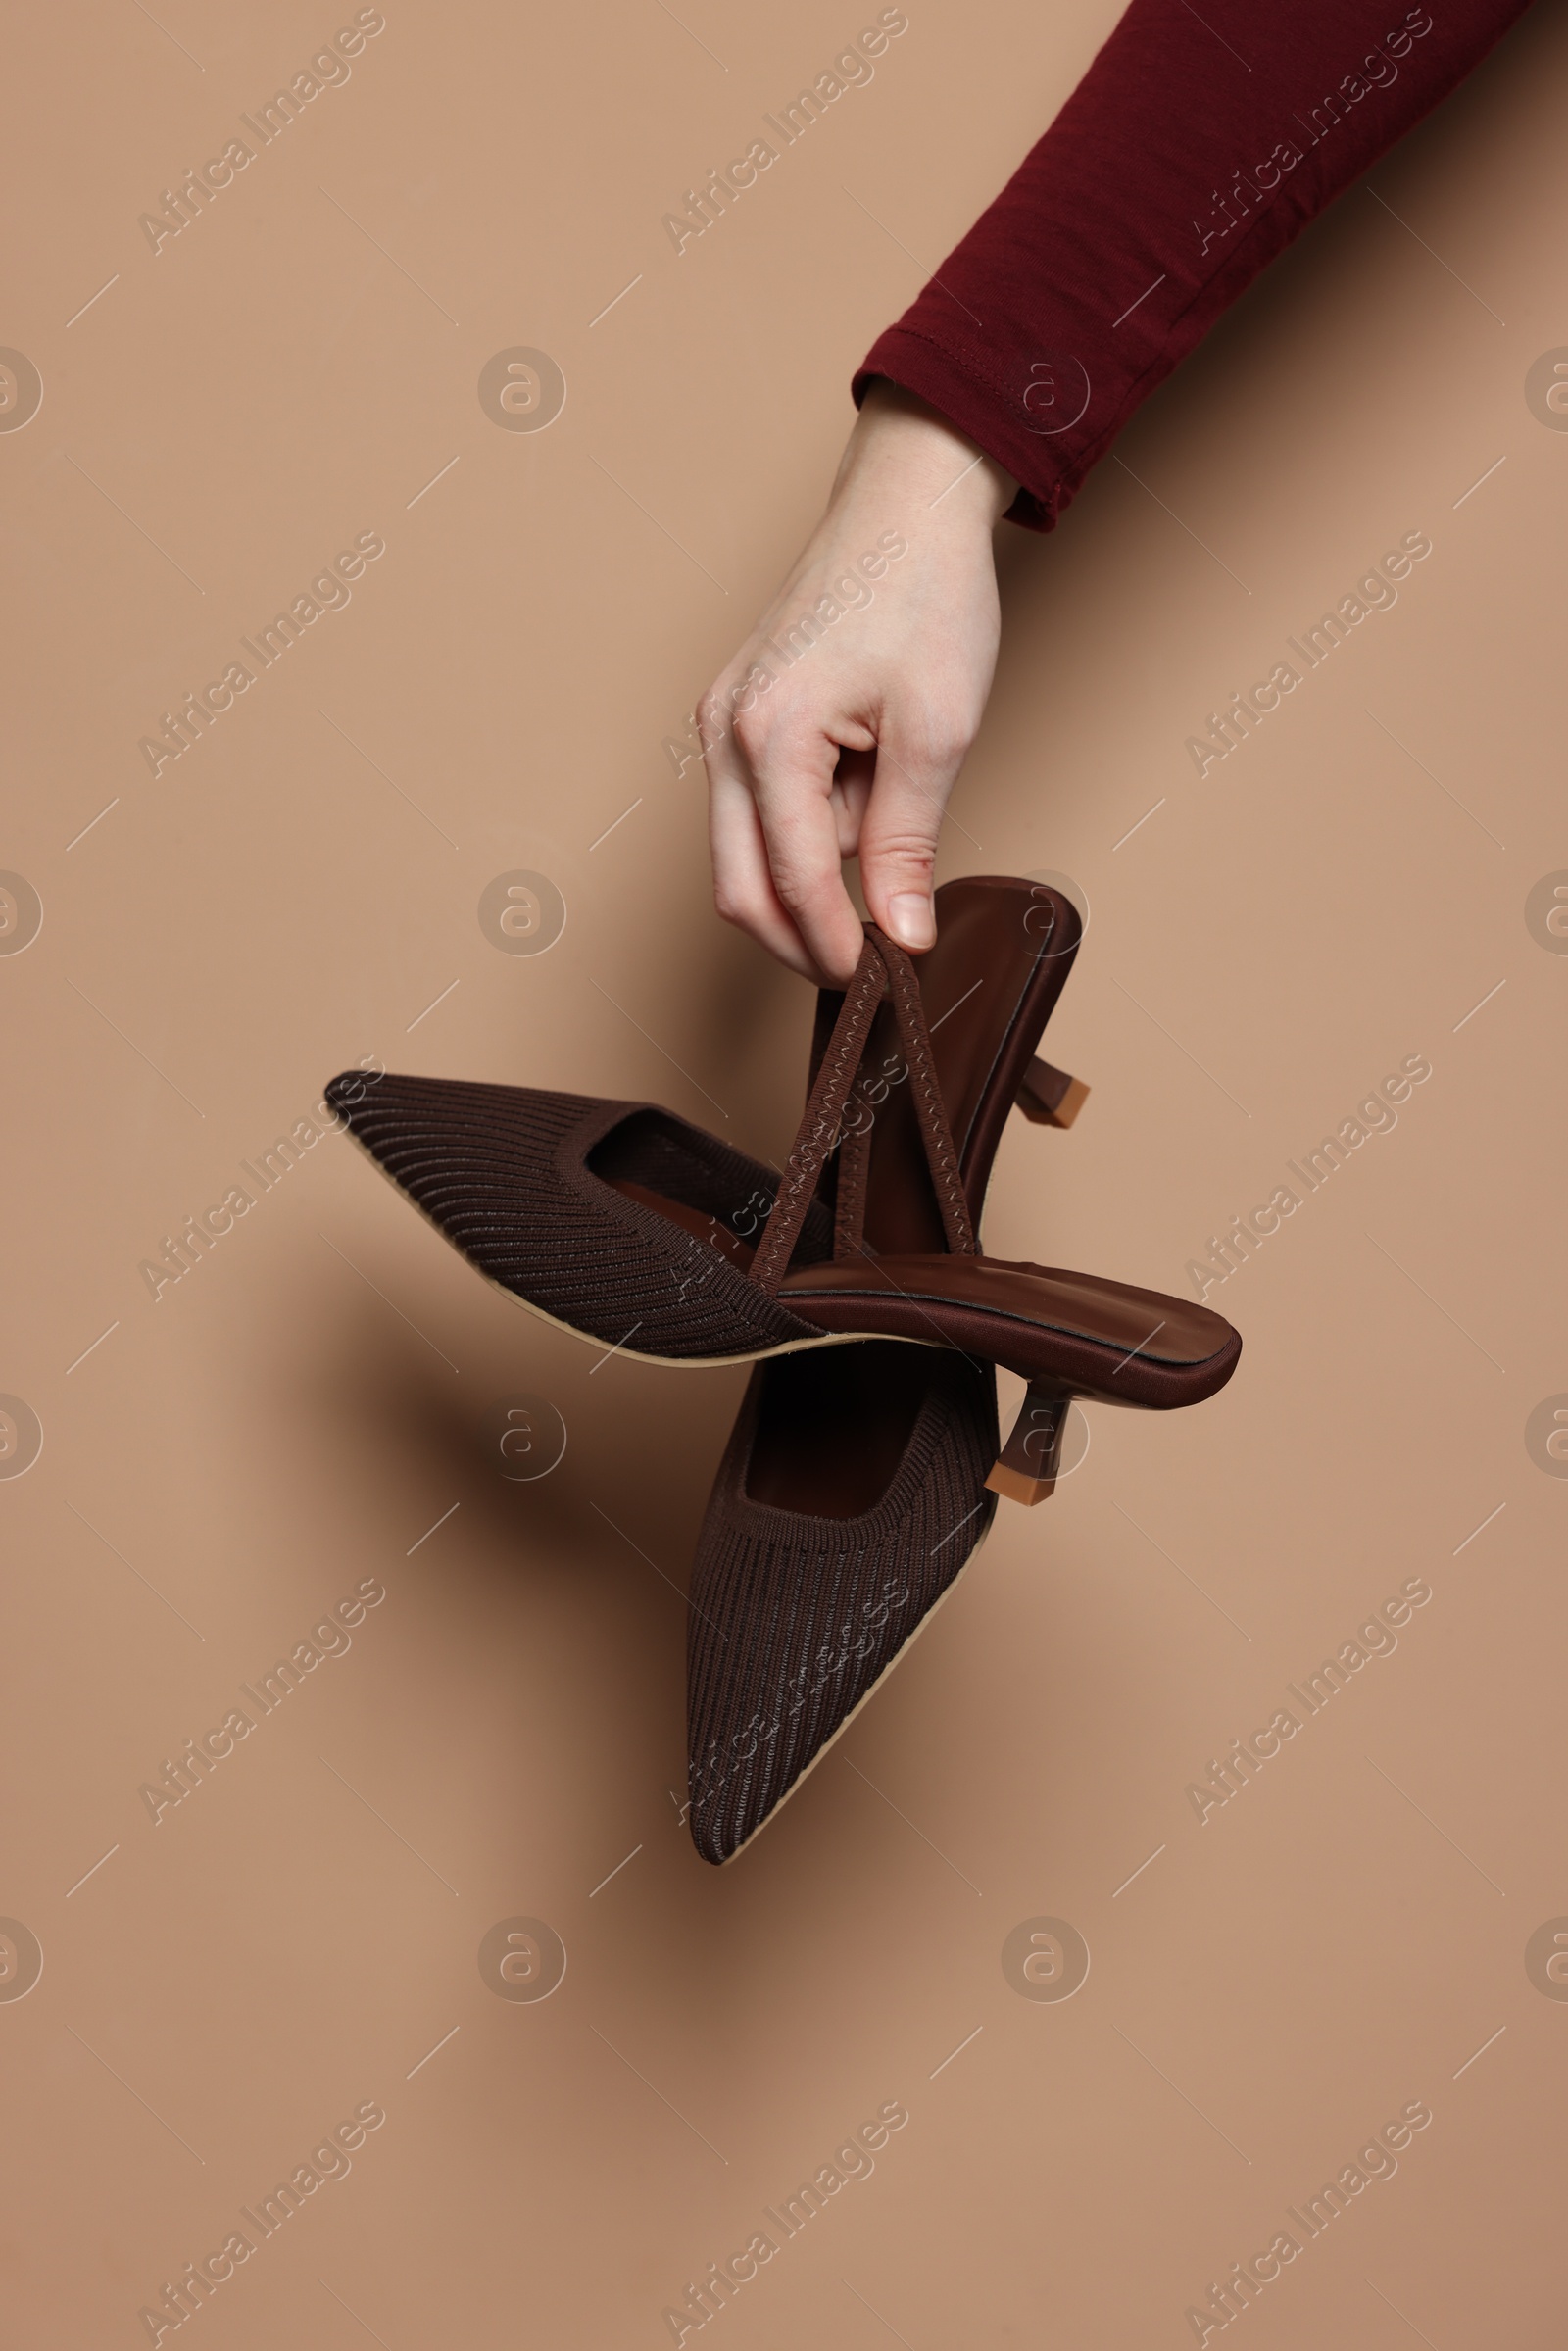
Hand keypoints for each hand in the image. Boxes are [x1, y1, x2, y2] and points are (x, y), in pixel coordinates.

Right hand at [700, 381, 1017, 984]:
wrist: (907, 506)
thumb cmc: (924, 596)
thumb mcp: (936, 731)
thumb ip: (906, 843)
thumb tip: (900, 933)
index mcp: (768, 734)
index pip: (794, 882)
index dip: (838, 945)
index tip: (884, 978)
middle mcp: (723, 733)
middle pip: (738, 888)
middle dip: (799, 940)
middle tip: (869, 966)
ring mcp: (719, 724)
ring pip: (741, 854)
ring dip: (806, 881)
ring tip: (884, 853)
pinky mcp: (735, 717)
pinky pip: (753, 809)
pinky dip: (802, 834)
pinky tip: (861, 810)